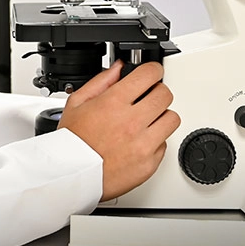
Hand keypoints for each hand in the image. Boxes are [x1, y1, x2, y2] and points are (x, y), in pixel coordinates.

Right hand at [56, 61, 179, 201]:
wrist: (72, 176)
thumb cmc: (72, 143)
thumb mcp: (77, 103)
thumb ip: (101, 81)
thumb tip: (119, 69)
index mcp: (114, 103)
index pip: (149, 74)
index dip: (152, 70)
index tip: (151, 73)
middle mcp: (132, 122)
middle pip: (165, 95)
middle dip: (157, 92)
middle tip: (148, 97)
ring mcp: (143, 144)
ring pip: (172, 119)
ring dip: (161, 116)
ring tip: (147, 120)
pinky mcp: (149, 163)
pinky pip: (165, 144)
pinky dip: (155, 140)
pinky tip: (140, 140)